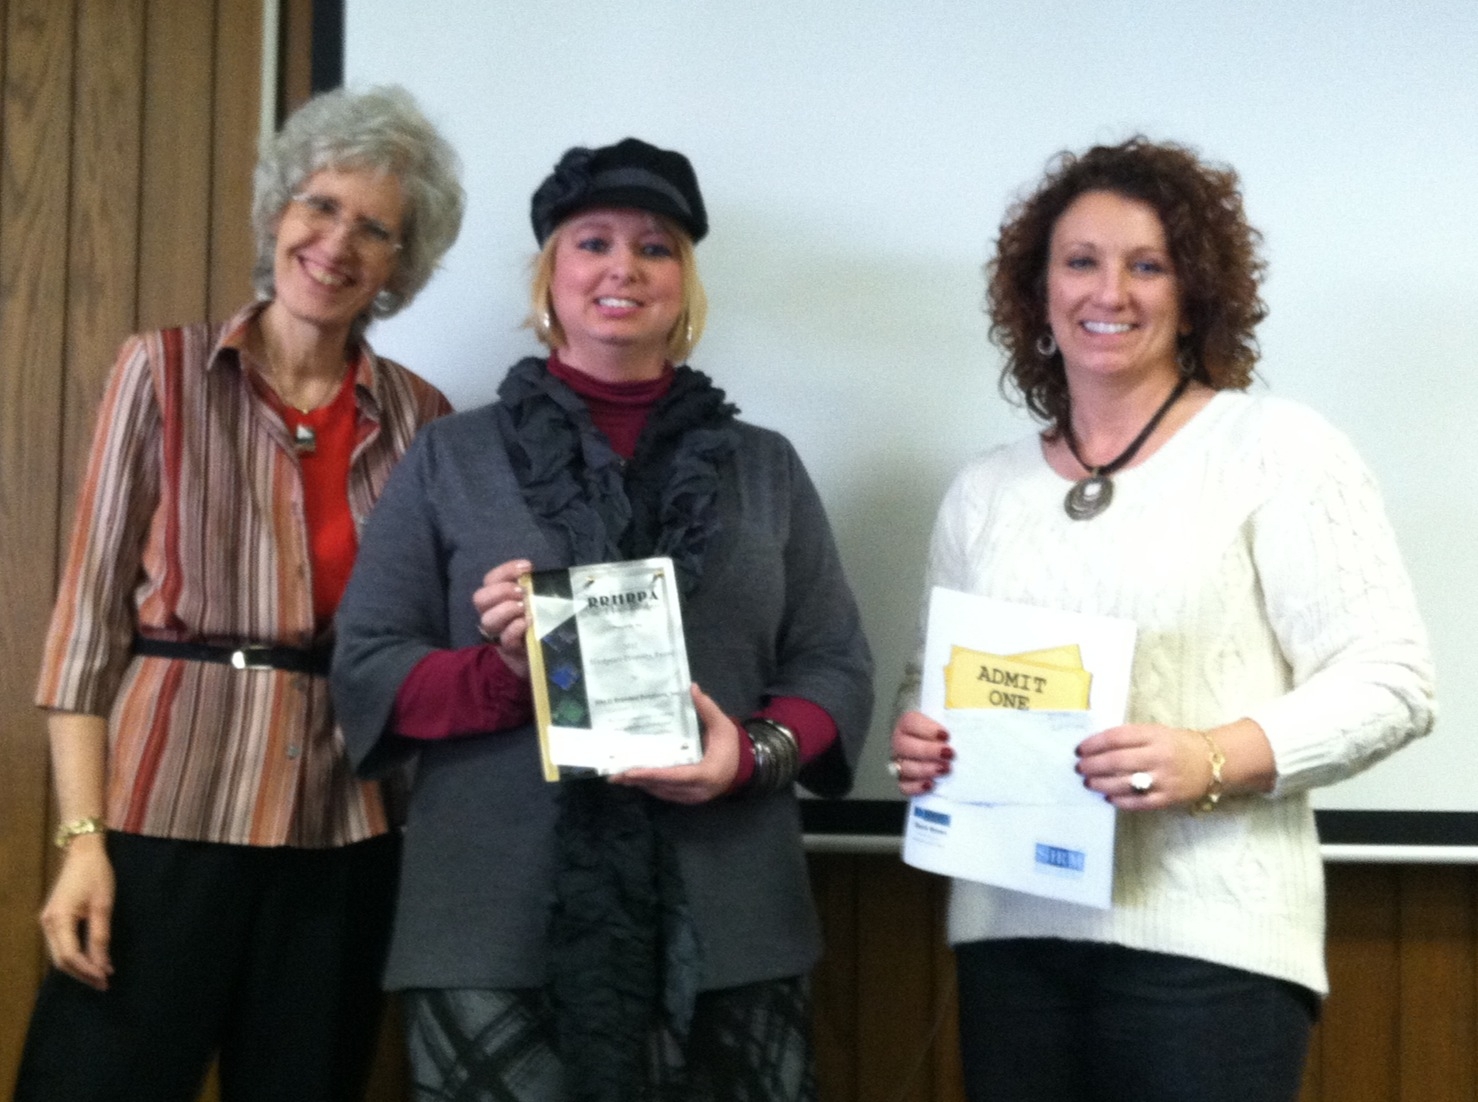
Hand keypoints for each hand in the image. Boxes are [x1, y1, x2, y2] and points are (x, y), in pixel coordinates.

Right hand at [38, 834, 114, 990]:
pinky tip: (91, 960)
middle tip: (104, 984)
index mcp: (59, 920)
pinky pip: (61, 945)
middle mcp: (47, 924)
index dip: (88, 970)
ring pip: (60, 955)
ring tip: (100, 976)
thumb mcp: (103, 905)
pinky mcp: (53, 919)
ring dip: (79, 967)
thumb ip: (100, 936)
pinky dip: (75, 956)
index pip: (71, 956)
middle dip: (82, 974)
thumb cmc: (96, 875)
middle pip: (61, 960)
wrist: (83, 852)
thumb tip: (103, 964)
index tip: (106, 979)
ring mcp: (48, 922)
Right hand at [473, 559, 532, 678]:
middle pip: (480, 598)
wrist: (537, 654)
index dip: (506, 570)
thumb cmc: (535, 621)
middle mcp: (491, 614)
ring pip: (488, 619)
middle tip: (522, 593)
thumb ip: (532, 587)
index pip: (490, 579)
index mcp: (496, 599)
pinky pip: (505, 638)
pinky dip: (516, 628)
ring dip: (507, 609)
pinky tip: (529, 622)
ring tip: (525, 608)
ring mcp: (497, 633)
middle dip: (502, 591)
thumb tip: (537, 574)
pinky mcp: (509, 649)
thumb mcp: (534, 600)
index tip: (528, 567)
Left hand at [611, 685, 740, 803]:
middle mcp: (696, 791)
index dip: (651, 774)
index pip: (674, 776)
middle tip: (615, 774)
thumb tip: (692, 687)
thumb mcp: (723, 726)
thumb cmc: (732, 747)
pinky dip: (651, 786)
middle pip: (663, 787)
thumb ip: (707, 708)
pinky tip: (638, 779)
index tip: (630, 772)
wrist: (747, 769)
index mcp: (706, 774)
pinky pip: (666, 794)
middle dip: (639, 781)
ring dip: (642, 784)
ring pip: (662, 792)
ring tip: (620, 776)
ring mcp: (692, 797)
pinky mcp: (688, 798)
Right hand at [889, 710, 952, 796]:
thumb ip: (953, 717)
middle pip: (905, 746)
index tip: (946, 735)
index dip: (927, 729)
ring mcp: (900, 761)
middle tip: (949, 753)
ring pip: (904, 767)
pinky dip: (916, 787)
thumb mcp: (949, 719)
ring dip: (925, 769)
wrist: (936, 743)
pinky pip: (903, 786)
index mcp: (908, 723)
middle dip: (928, 751)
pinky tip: (931, 784)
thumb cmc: (944, 732)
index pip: (910, 722)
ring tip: (945, 769)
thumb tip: (972, 713)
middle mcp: (901, 742)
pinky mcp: (904, 779)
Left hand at [1075, 723, 1214, 809]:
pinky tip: (1108, 797)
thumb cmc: (1177, 745)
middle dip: (1093, 765)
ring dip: (1101, 784)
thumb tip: (1096, 748)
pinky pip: (1138, 802)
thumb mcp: (1156, 732)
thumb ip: (1130, 738)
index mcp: (1154, 735)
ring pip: (1124, 783)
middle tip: (1080, 768)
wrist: (1213, 763)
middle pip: (1117, 761)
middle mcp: (1158, 756)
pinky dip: (1120, 801)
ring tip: (1088, 783)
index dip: (1093, 744)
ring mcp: (1164, 779)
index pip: (1116, 738)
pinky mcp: (1168, 799)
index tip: (1079, 750)